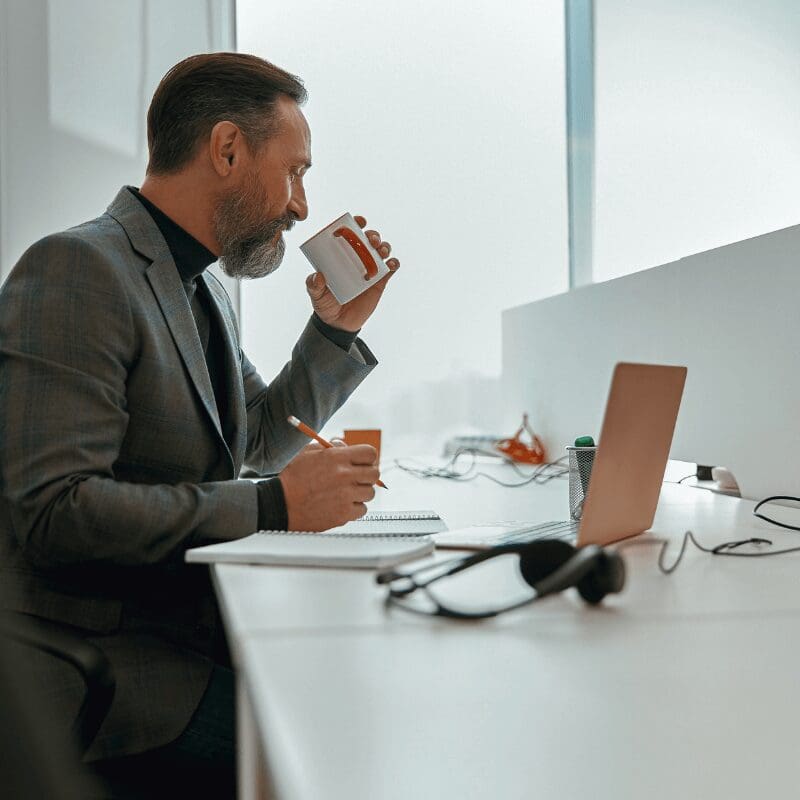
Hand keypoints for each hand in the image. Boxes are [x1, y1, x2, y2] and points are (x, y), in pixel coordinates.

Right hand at [278, 443, 380, 530]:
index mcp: (336, 458)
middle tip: (357, 478)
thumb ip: (330, 447)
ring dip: (360, 493)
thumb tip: (345, 446)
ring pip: (370, 493)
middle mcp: (344, 476)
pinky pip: (362, 510)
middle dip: (367, 475)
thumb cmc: (292, 478)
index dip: (367, 458)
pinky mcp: (343, 514)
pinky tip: (342, 505)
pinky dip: (354, 509)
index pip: (370, 453)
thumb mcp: (308, 453)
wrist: (280, 504)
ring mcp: (346, 496)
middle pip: (375, 474)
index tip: (362, 463)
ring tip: (345, 493)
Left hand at [306, 215, 399, 331]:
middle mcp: (357, 259)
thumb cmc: (325, 304)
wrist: (338, 324)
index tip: (359, 221)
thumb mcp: (316, 294)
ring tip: (381, 250)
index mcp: (342, 255)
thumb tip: (318, 276)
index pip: (350, 235)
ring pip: (382, 251)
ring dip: (384, 246)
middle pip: (369, 240)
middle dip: (373, 235)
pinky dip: (394, 263)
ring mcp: (370, 270)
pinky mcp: (380, 282)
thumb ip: (314, 285)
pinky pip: (391, 269)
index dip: (356, 224)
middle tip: (370, 240)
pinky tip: (392, 263)